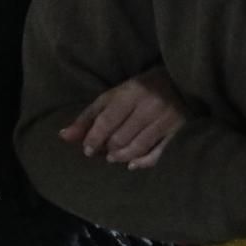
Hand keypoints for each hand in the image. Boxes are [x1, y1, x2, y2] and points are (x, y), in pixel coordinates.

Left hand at [59, 68, 189, 168]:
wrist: (182, 82)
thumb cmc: (142, 90)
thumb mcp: (114, 96)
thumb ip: (90, 116)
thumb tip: (63, 136)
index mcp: (131, 92)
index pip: (107, 121)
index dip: (94, 139)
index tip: (88, 150)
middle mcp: (150, 105)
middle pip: (121, 137)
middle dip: (108, 149)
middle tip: (104, 152)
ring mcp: (167, 118)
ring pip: (138, 147)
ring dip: (122, 156)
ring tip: (115, 157)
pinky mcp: (181, 130)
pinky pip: (159, 154)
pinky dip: (143, 162)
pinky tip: (132, 164)